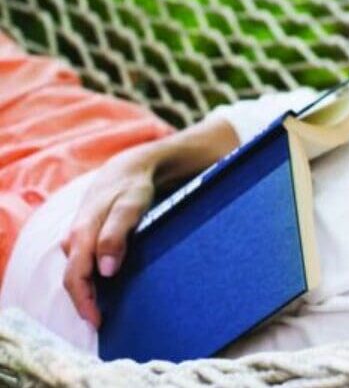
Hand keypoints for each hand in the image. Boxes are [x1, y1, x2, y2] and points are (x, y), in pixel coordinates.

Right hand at [60, 146, 157, 327]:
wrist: (129, 167)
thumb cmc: (132, 187)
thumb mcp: (130, 206)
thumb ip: (116, 235)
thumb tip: (105, 271)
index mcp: (82, 233)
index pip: (75, 277)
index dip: (84, 302)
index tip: (98, 322)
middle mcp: (75, 237)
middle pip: (73, 278)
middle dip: (84, 303)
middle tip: (101, 323)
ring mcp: (78, 236)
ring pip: (77, 270)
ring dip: (87, 291)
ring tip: (104, 310)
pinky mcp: (86, 236)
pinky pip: (83, 261)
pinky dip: (91, 277)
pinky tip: (105, 285)